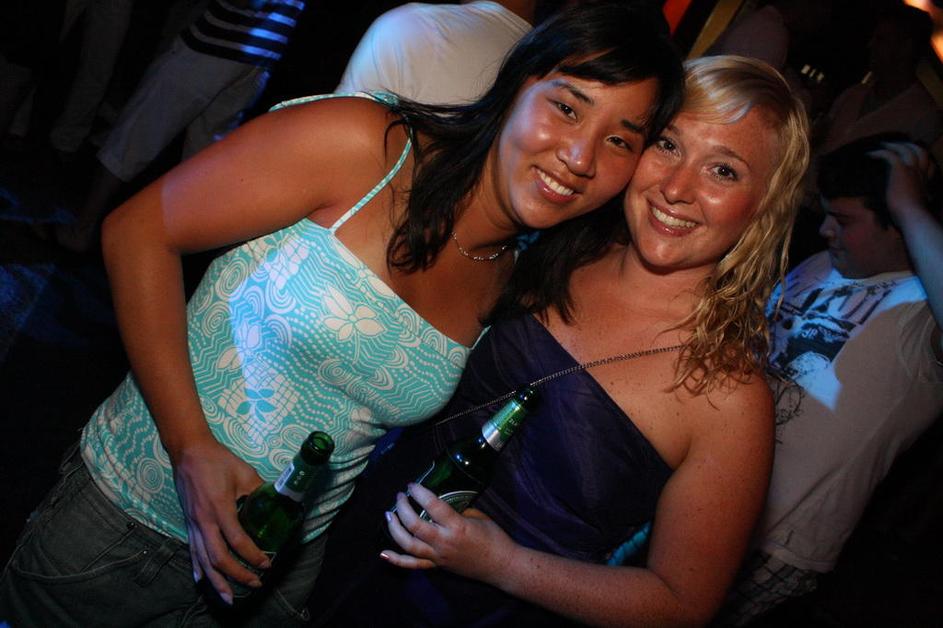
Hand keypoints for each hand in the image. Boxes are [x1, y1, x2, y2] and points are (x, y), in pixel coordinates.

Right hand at [171, 439, 267, 603]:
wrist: (189, 452)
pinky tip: (202, 581)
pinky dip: (197, 568)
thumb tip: (279, 502)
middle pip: (219, 558)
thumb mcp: (245, 473)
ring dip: (216, 581)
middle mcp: (204, 521)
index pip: (237, 540)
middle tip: (255, 583)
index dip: (253, 555)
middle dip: (238, 575)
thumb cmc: (219, 460)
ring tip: (229, 598)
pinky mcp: (188, 523)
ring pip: (203, 560)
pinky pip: (192, 551)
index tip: (267, 563)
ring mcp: (193, 524)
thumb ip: (260, 491)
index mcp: (220, 508)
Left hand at [380, 483, 517, 585]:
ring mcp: (438, 556)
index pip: (432, 506)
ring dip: (395, 528)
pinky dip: (396, 560)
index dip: (419, 492)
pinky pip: (413, 565)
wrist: (501, 565)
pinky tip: (383, 553)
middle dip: (403, 507)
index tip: (412, 484)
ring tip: (389, 514)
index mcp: (457, 526)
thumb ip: (457, 508)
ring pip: (409, 545)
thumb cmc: (493, 537)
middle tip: (400, 496)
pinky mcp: (437, 566)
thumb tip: (440, 500)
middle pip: (415, 524)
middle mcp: (444, 542)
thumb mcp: (477, 516)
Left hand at [869, 141, 934, 228]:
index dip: (923, 160)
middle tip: (899, 145)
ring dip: (895, 145)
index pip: (929, 166)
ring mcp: (912, 170)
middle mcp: (920, 173)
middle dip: (911, 146)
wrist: (912, 216)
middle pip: (921, 152)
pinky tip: (871, 153)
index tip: (915, 159)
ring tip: (884, 145)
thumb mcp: (917, 207)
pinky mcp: (900, 169)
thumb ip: (916, 202)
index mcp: (925, 182)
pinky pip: (890, 155)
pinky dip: (880, 152)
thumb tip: (915, 205)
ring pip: (908, 149)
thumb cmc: (912, 216)